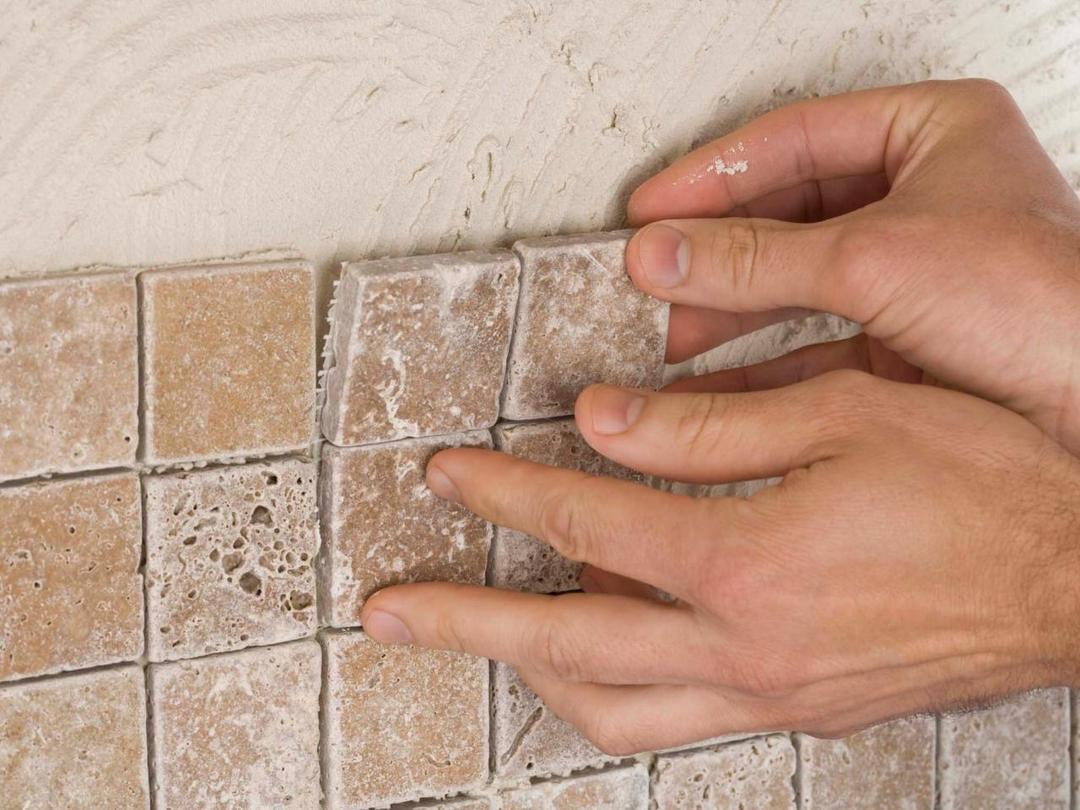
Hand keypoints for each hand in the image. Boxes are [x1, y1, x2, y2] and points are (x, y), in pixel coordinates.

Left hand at [362, 374, 1079, 753]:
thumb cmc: (980, 483)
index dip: (502, 495)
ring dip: (530, 674)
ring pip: (613, 709)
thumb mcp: (844, 417)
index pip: (584, 528)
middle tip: (391, 613)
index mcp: (748, 564)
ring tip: (477, 640)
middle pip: (564, 644)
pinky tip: (598, 660)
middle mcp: (745, 648)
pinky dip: (617, 692)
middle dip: (464, 622)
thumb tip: (600, 421)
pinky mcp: (801, 708)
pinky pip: (678, 719)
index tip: (447, 474)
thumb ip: (707, 424)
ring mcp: (770, 692)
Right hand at [626, 79, 1079, 453]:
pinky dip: (758, 365)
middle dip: (714, 250)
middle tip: (650, 271)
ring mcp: (915, 274)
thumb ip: (760, 255)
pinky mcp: (906, 342)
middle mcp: (925, 200)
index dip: (713, 173)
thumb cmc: (1050, 311)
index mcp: (936, 135)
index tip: (650, 207)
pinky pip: (810, 343)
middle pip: (787, 212)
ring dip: (726, 308)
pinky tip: (710, 381)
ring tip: (664, 330)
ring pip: (794, 280)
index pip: (795, 138)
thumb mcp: (879, 259)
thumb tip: (665, 249)